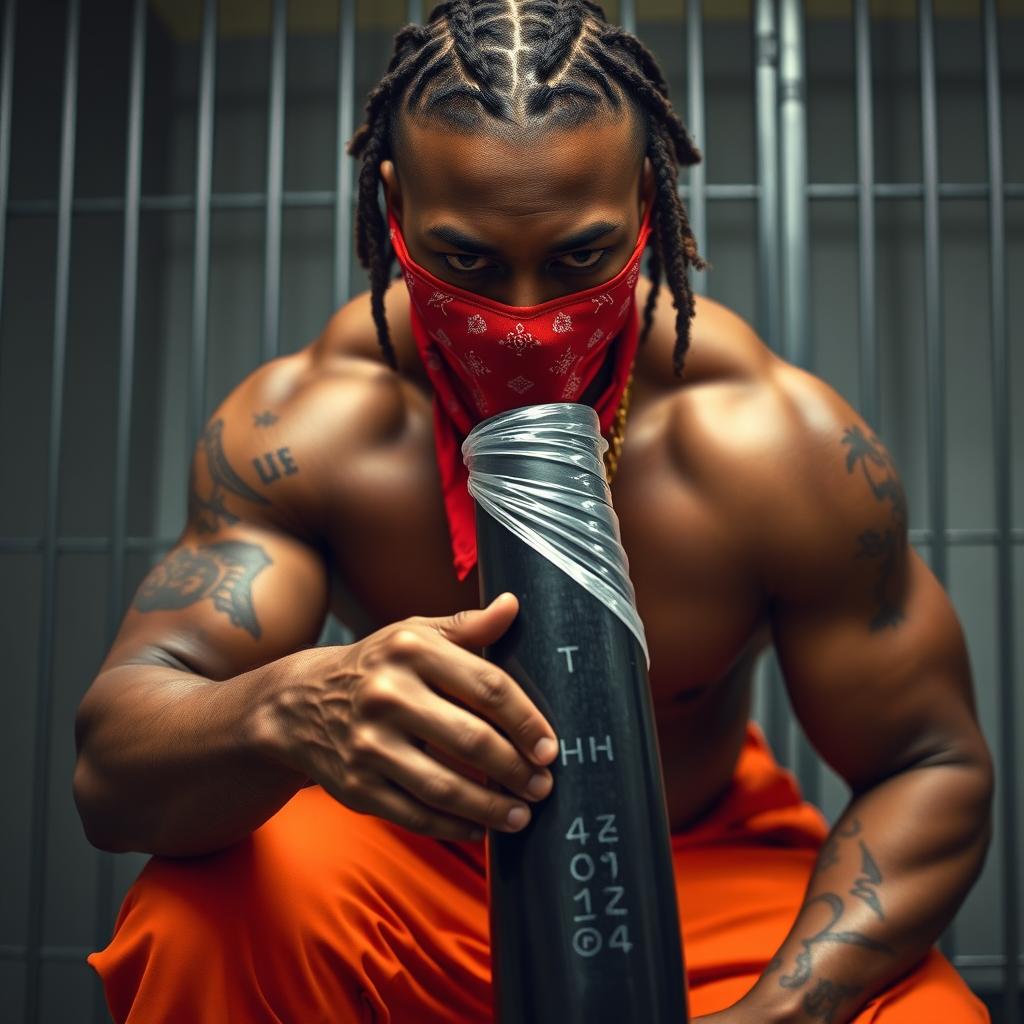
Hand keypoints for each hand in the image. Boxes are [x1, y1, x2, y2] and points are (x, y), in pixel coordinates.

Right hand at [250, 593, 558, 840]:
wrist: (299, 703)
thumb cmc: (377, 666)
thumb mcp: (415, 635)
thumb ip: (467, 626)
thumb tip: (514, 605)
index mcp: (411, 650)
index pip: (487, 686)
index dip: (526, 720)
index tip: (550, 746)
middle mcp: (388, 695)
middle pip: (471, 740)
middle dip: (516, 769)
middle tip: (543, 785)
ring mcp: (369, 744)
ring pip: (444, 787)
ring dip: (491, 808)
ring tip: (521, 816)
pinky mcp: (356, 786)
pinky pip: (415, 815)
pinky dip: (453, 827)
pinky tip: (479, 828)